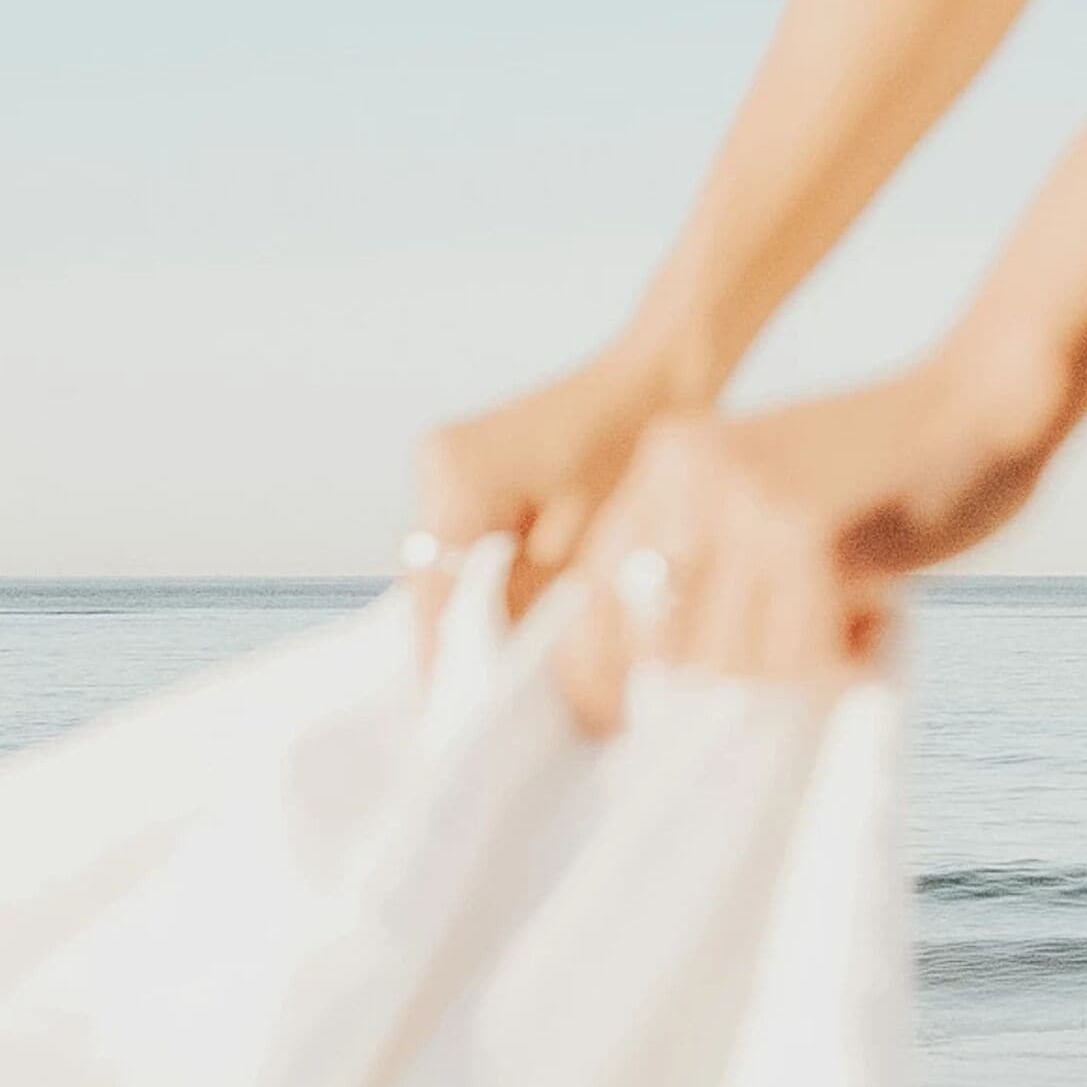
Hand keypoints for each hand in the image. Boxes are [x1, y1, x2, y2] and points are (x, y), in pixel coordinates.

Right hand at [403, 346, 691, 664]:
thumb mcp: (584, 546)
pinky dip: (489, 563)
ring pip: (447, 556)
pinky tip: (527, 587)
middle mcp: (435, 464)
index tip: (448, 707)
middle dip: (462, 626)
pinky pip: (464, 531)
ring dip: (476, 595)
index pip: (432, 589)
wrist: (653, 380)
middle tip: (495, 685)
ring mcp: (443, 457)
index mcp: (457, 480)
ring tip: (518, 639)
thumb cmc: (631, 449)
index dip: (442, 652)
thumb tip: (497, 660)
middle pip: (432, 574)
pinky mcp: (463, 460)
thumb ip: (528, 604)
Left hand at [549, 356, 1059, 733]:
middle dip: (701, 698)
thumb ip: (716, 560)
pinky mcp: (808, 534)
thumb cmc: (891, 470)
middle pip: (660, 639)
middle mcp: (695, 471)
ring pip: (729, 660)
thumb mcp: (775, 494)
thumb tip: (659, 683)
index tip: (622, 726)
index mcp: (673, 458)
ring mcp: (749, 500)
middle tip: (754, 715)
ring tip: (833, 651)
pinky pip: (797, 658)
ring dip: (782, 685)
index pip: (599, 588)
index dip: (602, 670)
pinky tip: (869, 636)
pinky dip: (834, 671)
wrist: (985, 401)